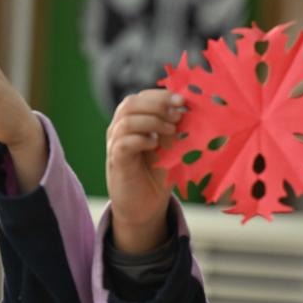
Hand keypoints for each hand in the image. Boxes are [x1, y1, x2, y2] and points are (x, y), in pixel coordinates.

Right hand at [106, 89, 183, 253]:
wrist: (145, 207)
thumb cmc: (157, 174)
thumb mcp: (170, 146)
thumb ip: (174, 128)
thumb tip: (187, 109)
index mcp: (133, 121)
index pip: (141, 97)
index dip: (161, 95)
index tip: (182, 100)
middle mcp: (120, 129)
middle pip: (130, 103)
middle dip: (157, 104)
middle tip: (177, 115)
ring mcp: (115, 145)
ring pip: (126, 120)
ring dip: (151, 121)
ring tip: (170, 130)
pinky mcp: (116, 162)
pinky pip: (123, 143)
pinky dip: (141, 140)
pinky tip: (155, 145)